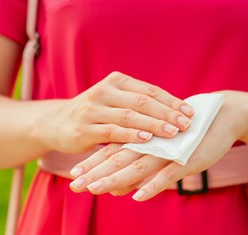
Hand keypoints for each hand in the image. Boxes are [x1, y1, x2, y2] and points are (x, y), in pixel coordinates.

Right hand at [39, 72, 193, 153]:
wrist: (57, 123)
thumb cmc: (95, 114)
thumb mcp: (114, 103)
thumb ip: (137, 105)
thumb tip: (174, 115)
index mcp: (116, 81)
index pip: (150, 91)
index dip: (171, 101)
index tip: (190, 113)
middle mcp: (105, 91)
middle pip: (142, 101)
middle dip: (167, 113)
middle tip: (186, 124)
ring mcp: (93, 109)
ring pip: (129, 115)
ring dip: (153, 124)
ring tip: (173, 132)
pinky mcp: (84, 128)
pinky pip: (112, 131)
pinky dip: (130, 134)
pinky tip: (146, 139)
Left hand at [68, 91, 247, 200]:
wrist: (222, 115)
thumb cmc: (188, 133)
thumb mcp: (162, 148)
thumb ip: (140, 164)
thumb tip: (118, 187)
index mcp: (143, 138)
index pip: (112, 152)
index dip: (93, 164)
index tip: (73, 176)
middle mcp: (151, 143)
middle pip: (118, 160)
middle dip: (95, 174)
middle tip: (75, 186)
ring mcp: (168, 152)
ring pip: (137, 167)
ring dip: (115, 179)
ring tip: (95, 190)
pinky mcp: (187, 160)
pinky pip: (167, 175)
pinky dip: (152, 186)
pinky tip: (137, 197)